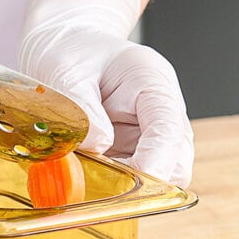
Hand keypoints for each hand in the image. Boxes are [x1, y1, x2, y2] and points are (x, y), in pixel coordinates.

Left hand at [19, 0, 193, 186]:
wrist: (65, 50)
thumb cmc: (71, 52)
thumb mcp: (67, 71)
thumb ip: (82, 108)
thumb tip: (98, 146)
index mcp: (153, 85)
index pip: (169, 131)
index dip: (154, 163)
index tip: (131, 185)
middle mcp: (159, 116)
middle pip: (173, 164)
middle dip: (142, 183)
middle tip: (98, 186)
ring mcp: (147, 138)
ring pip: (154, 180)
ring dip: (124, 188)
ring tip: (85, 178)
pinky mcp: (128, 154)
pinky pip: (129, 182)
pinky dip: (109, 187)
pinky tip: (83, 178)